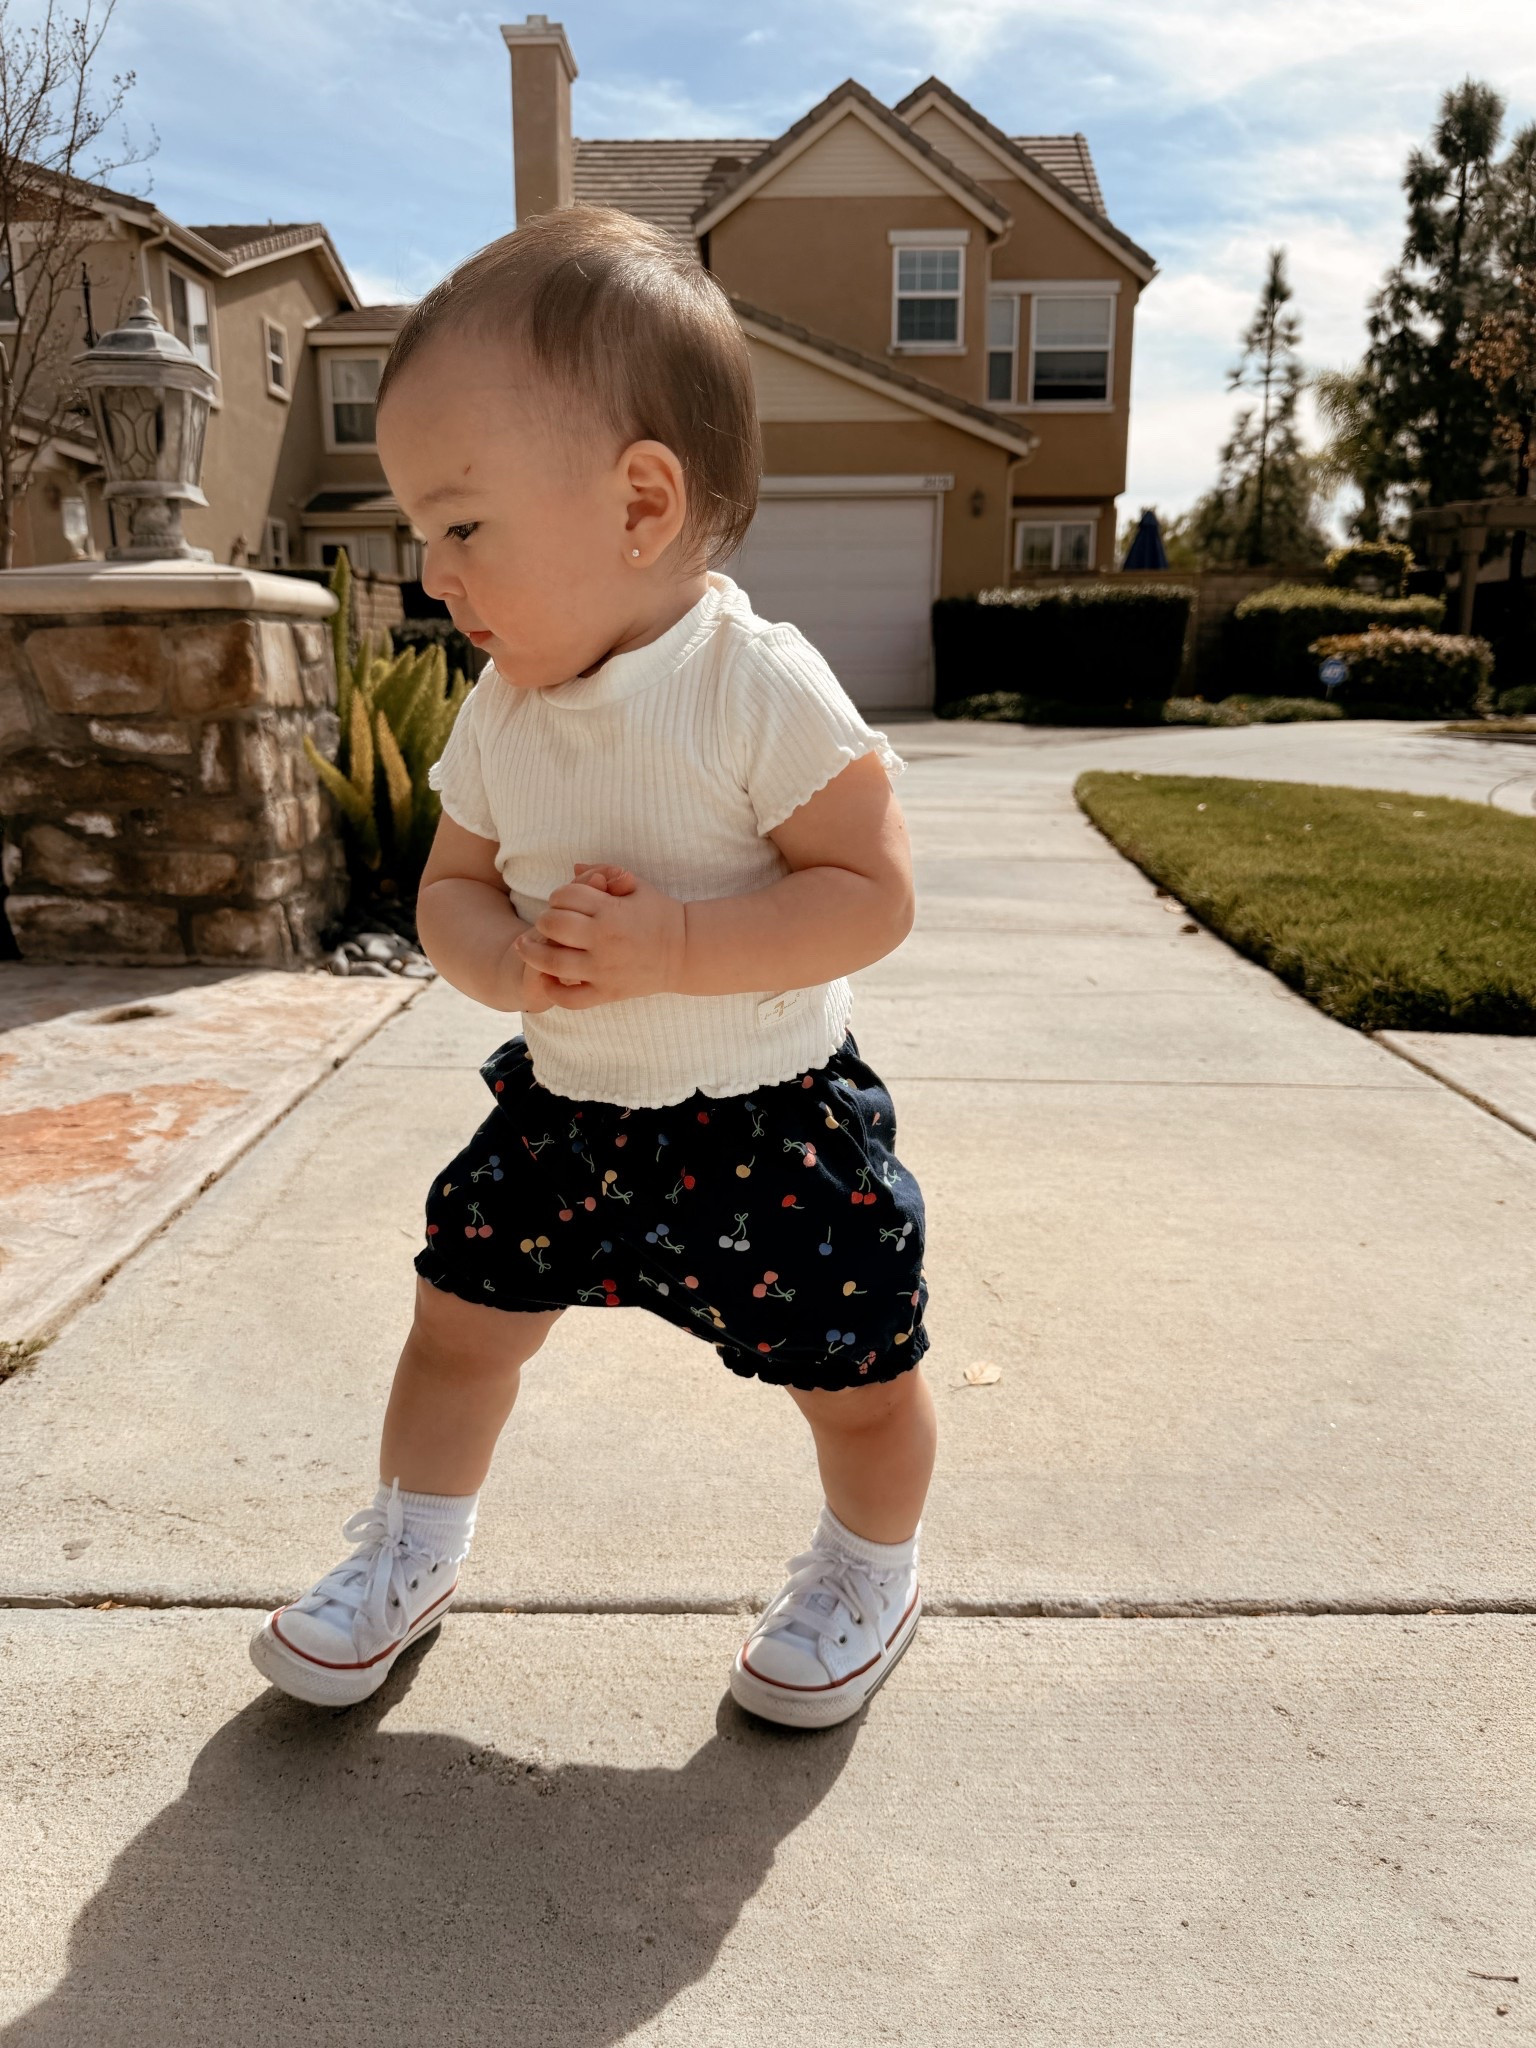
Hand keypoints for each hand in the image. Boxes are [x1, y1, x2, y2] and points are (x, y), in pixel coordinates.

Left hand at [512, 861, 685, 1008]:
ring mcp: (603, 969)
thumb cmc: (661, 914)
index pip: (565, 896)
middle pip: (553, 924)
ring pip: (552, 961)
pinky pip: (571, 998)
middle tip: (548, 921)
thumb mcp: (636, 886)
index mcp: (610, 911)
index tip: (563, 900)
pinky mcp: (607, 992)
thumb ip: (605, 873)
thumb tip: (575, 868)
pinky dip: (554, 990)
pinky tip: (547, 979)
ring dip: (533, 952)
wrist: (687, 951)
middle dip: (545, 919)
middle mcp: (603, 940)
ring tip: (524, 946)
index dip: (559, 895)